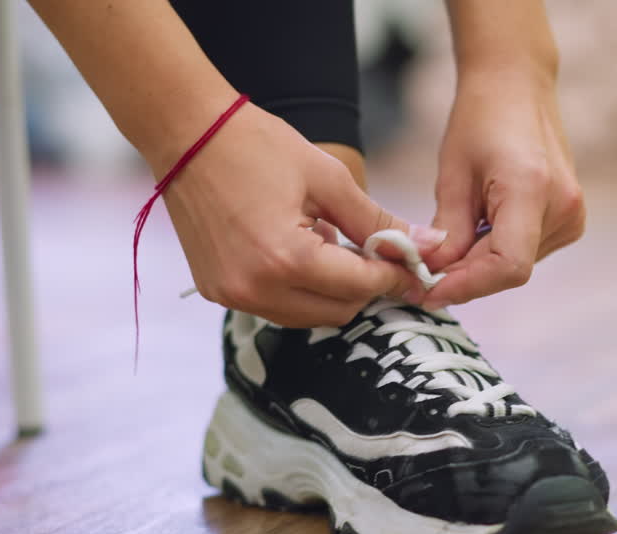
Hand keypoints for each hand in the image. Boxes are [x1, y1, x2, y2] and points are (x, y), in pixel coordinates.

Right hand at [156, 103, 422, 326]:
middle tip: (371, 249)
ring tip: (325, 241)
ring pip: (307, 315)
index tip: (414, 263)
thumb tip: (430, 246)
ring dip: (330, 289)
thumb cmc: (257, 146)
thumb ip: (378, 221)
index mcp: (287, 259)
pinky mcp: (217, 292)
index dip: (394, 276)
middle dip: (363, 285)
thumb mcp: (328, 179)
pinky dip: (297, 288)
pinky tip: (294, 248)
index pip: (360, 286)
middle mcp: (256, 289)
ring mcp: (232, 296)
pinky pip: (275, 306)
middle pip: (337, 311)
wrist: (186, 135)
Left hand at [422, 71, 585, 307]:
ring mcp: (572, 215)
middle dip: (464, 277)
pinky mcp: (571, 219)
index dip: (467, 287)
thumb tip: (433, 277)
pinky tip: (479, 227)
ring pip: (516, 265)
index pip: (508, 267)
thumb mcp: (452, 175)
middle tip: (423, 275)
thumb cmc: (480, 119)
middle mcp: (562, 206)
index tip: (429, 291)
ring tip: (452, 238)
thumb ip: (447, 232)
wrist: (516, 86)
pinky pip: (527, 252)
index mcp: (532, 189)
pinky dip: (496, 252)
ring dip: (479, 264)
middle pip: (509, 270)